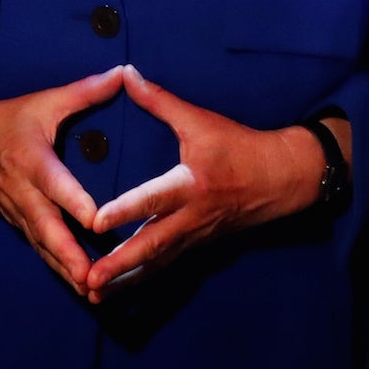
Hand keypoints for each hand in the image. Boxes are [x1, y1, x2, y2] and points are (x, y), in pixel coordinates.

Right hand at [0, 70, 124, 296]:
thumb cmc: (9, 120)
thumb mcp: (44, 101)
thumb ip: (85, 91)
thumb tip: (123, 73)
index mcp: (32, 160)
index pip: (55, 184)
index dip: (73, 202)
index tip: (95, 221)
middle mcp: (24, 192)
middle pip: (46, 228)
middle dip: (69, 255)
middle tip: (93, 278)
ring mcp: (19, 213)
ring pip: (43, 246)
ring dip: (66, 270)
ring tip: (93, 292)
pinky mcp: (19, 224)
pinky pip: (40, 250)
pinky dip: (59, 270)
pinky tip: (81, 289)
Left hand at [83, 66, 328, 300]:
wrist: (280, 178)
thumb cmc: (239, 146)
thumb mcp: (201, 121)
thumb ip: (160, 100)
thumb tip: (127, 73)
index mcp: (190, 184)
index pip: (153, 199)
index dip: (125, 210)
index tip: (95, 221)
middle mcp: (191, 217)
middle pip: (151, 246)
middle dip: (118, 265)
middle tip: (88, 279)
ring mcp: (195, 236)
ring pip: (156, 264)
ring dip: (125, 281)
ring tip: (92, 295)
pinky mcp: (197, 245)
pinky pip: (165, 266)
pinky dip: (141, 279)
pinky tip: (118, 290)